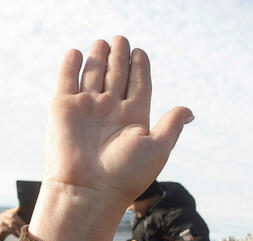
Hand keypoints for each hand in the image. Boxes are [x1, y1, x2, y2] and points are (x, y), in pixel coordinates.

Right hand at [0, 206, 23, 240]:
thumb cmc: (6, 229)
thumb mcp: (11, 223)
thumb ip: (16, 218)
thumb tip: (26, 215)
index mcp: (6, 213)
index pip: (13, 210)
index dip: (18, 210)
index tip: (24, 211)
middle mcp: (3, 216)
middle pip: (13, 216)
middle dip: (20, 222)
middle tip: (25, 227)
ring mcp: (1, 221)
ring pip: (12, 223)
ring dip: (19, 228)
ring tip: (23, 232)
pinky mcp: (0, 228)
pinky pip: (9, 230)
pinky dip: (15, 233)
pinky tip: (18, 236)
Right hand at [30, 36, 193, 240]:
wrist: (88, 190)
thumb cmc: (125, 175)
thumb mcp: (158, 148)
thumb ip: (172, 124)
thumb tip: (189, 110)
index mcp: (133, 118)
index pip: (138, 85)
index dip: (140, 67)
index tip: (140, 52)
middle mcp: (110, 112)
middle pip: (116, 76)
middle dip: (119, 57)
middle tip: (121, 39)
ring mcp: (86, 108)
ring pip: (93, 75)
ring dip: (98, 57)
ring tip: (103, 42)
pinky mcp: (63, 108)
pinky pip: (67, 81)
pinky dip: (71, 66)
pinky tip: (76, 53)